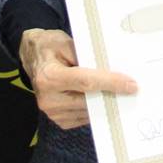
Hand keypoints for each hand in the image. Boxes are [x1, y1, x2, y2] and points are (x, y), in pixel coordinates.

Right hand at [17, 28, 136, 129]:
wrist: (31, 56)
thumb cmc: (50, 46)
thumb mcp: (66, 42)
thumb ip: (86, 56)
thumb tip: (111, 69)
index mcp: (49, 77)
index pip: (86, 82)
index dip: (110, 83)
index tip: (131, 84)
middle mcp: (48, 98)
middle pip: (89, 100)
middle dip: (112, 94)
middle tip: (131, 88)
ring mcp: (52, 113)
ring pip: (89, 111)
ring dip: (105, 102)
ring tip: (117, 91)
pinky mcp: (59, 120)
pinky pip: (84, 117)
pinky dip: (96, 108)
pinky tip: (101, 97)